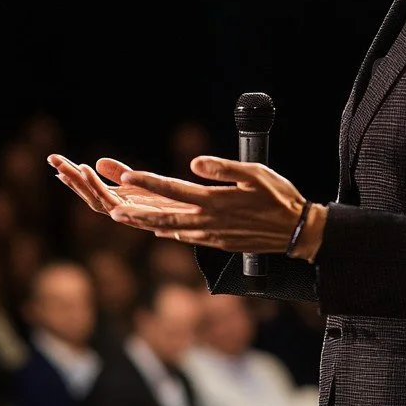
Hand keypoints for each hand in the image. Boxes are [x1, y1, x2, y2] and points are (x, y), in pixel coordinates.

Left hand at [53, 152, 309, 254]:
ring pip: (168, 228)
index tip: (126, 175)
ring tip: (121, 214)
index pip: (174, 190)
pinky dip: (163, 229)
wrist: (296, 233)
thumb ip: (224, 168)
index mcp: (214, 202)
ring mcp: (209, 235)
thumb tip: (195, 162)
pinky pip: (182, 236)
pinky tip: (152, 225)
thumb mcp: (257, 174)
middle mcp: (207, 222)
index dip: (148, 182)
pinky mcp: (215, 242)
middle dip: (134, 209)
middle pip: (161, 215)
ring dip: (142, 220)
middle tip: (109, 205)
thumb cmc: (279, 198)